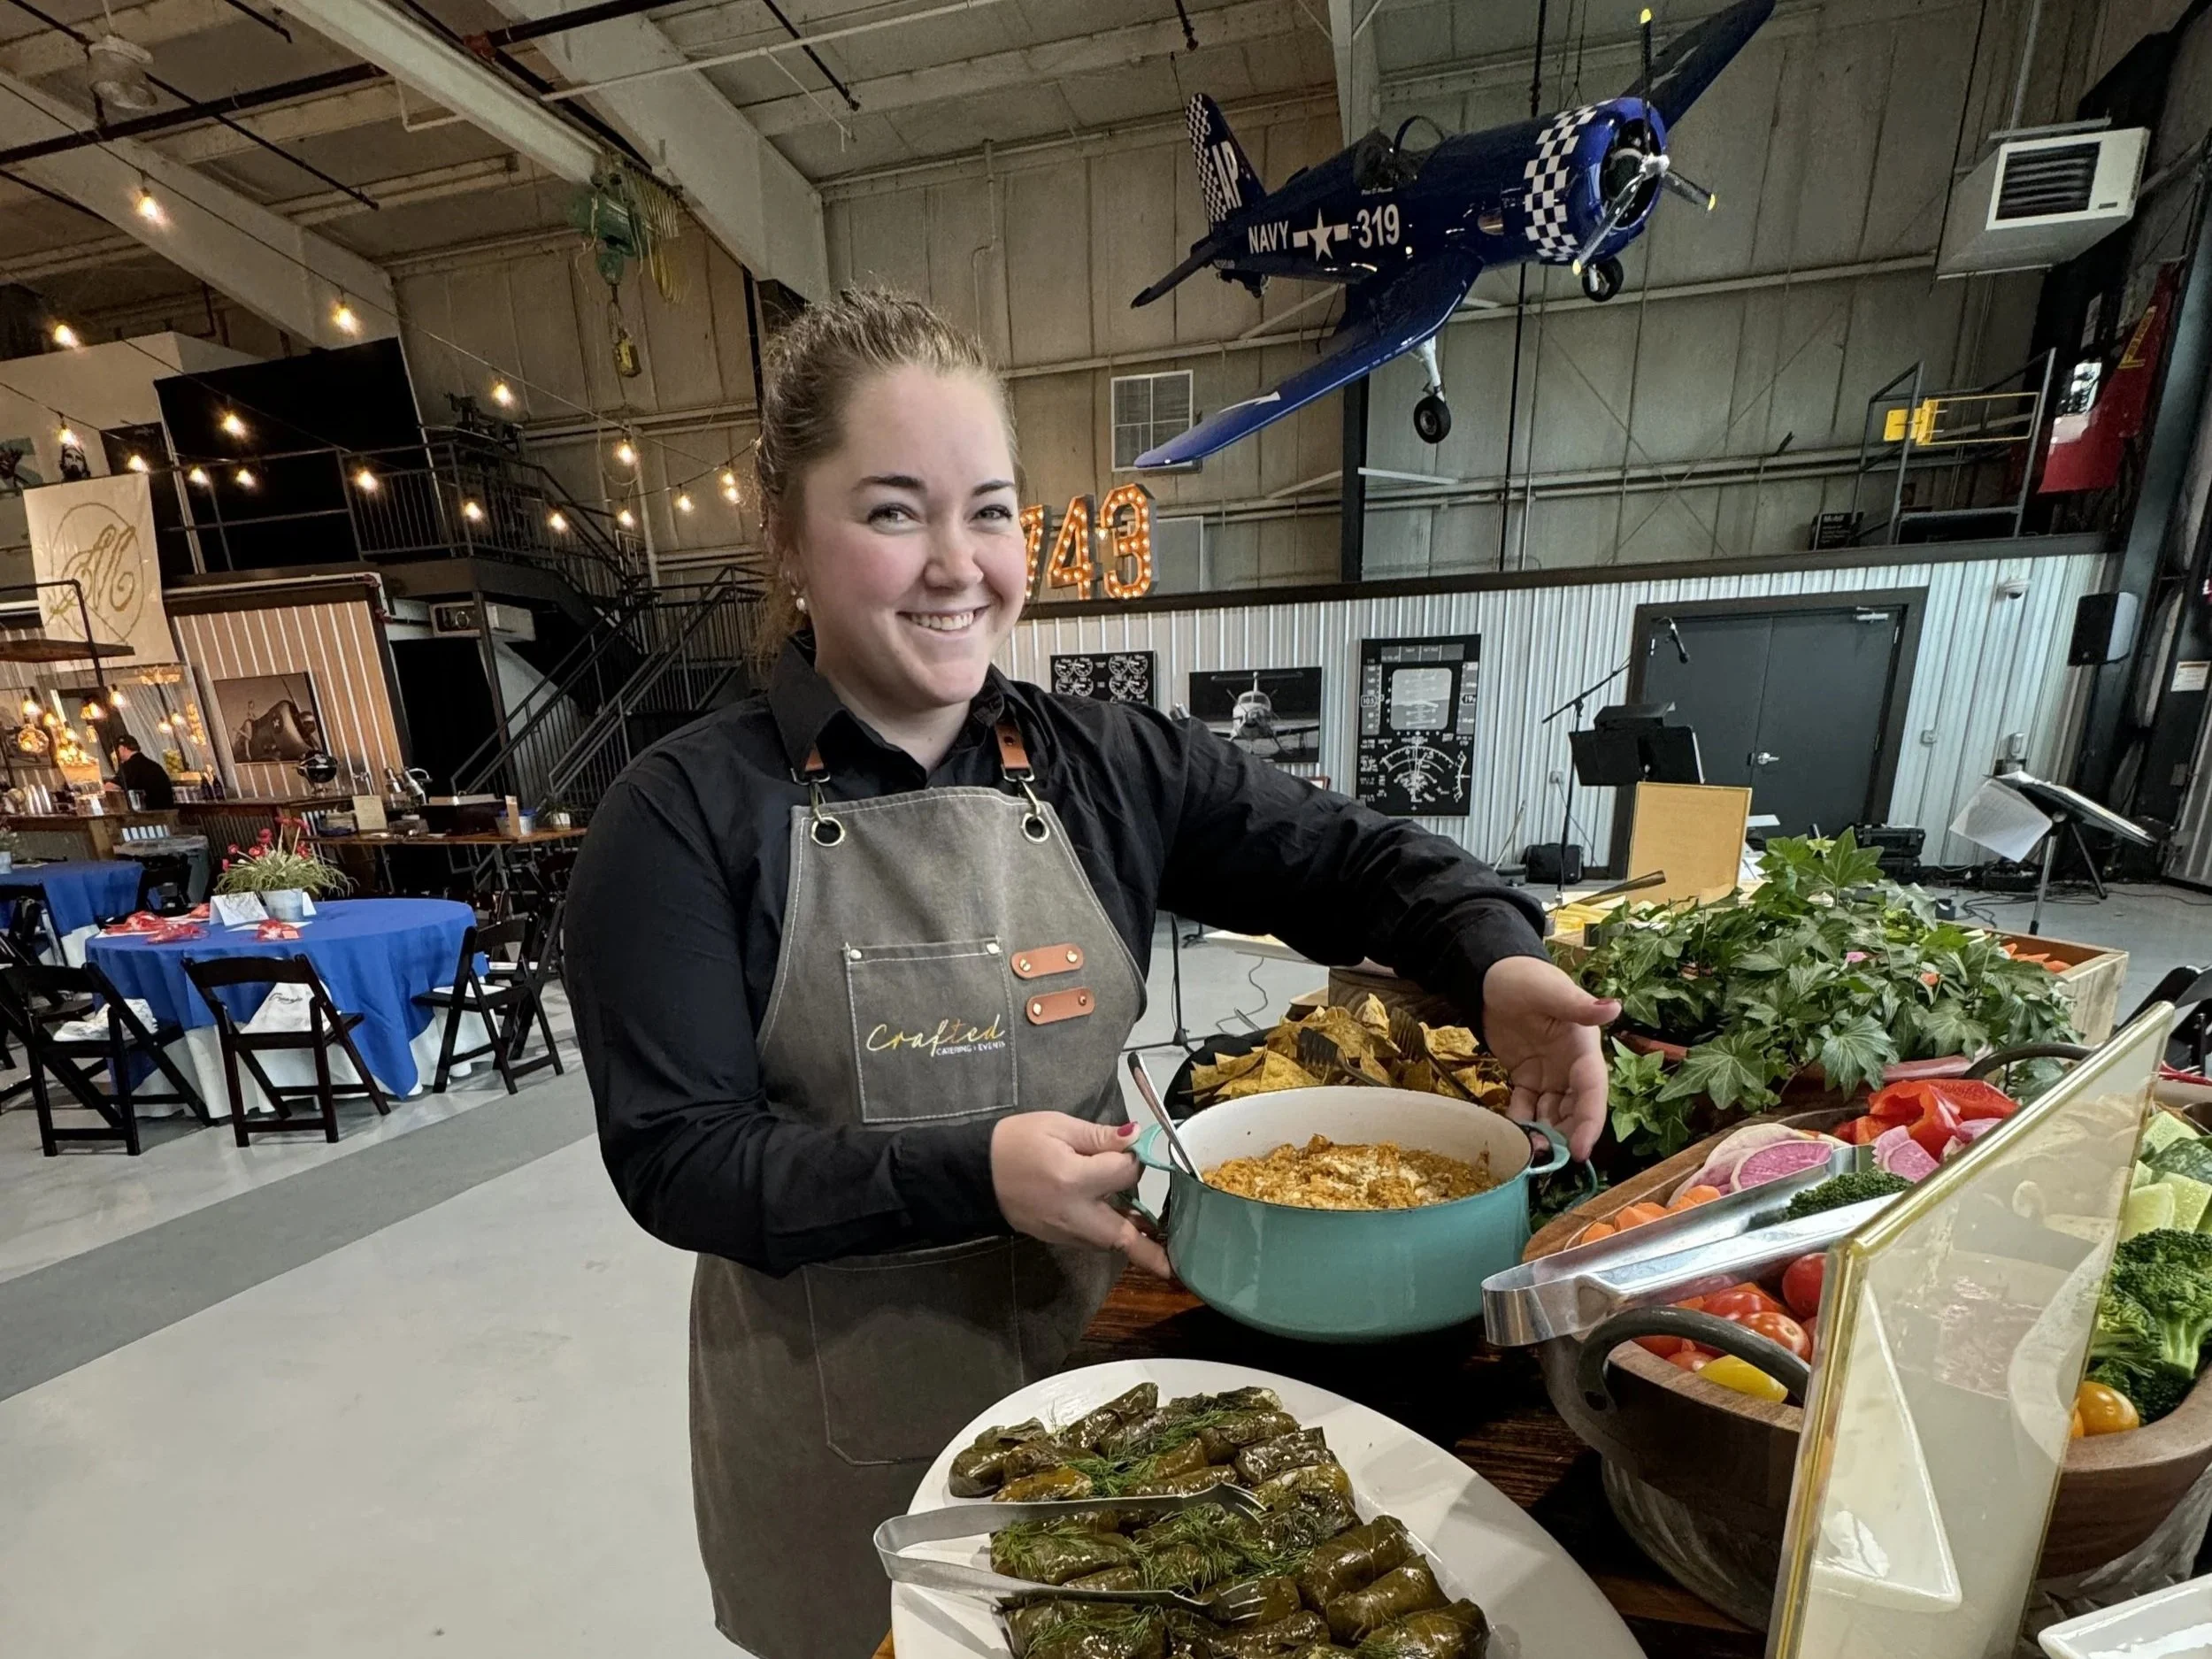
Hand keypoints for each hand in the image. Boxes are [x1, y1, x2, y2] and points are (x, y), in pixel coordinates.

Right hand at [991, 1113, 1170, 1277]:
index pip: (1126, 1173)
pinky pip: (1092, 1239)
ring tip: (1162, 1240)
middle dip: (1153, 1253)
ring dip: (1134, 1240)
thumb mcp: (1057, 1126)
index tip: (1129, 1147)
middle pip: (1122, 1237)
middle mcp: (1074, 1214)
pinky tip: (1123, 1222)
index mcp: (1074, 1180)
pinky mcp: (1057, 1238)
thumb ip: (1099, 1136)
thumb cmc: (1016, 1142)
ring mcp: (1064, 1231)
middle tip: (1179, 1267)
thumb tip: (1136, 1136)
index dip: (1133, 1158)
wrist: (975, 1172)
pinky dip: (1110, 1233)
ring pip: (1109, 1242)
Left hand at [1481, 955, 1619, 1160]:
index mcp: (1583, 1048)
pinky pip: (1527, 1107)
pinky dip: (1521, 1123)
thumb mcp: (1551, 990)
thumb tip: (1614, 1008)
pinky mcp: (1526, 1077)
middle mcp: (1571, 1066)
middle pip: (1575, 1110)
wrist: (1490, 975)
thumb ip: (1578, 1006)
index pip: (1592, 1091)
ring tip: (1529, 1153)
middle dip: (1565, 1136)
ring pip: (1552, 1113)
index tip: (1580, 1151)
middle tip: (1547, 1159)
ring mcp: (1549, 1074)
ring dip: (1544, 1134)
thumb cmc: (1524, 977)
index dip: (1589, 1122)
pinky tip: (1511, 1137)